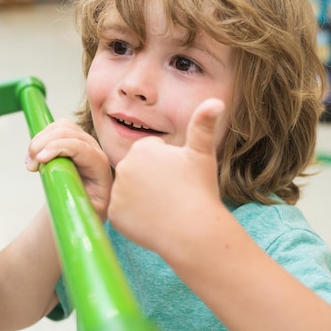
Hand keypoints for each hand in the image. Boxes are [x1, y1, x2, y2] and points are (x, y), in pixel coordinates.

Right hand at [25, 119, 112, 220]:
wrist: (77, 209)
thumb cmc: (81, 214)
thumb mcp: (83, 215)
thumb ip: (81, 206)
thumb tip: (73, 198)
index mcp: (101, 170)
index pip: (84, 149)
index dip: (61, 148)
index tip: (39, 160)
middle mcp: (95, 152)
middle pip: (70, 133)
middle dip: (46, 143)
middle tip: (30, 166)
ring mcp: (84, 143)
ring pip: (62, 127)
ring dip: (41, 139)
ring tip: (30, 162)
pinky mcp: (73, 140)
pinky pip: (56, 128)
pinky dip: (41, 137)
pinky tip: (33, 156)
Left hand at [108, 98, 225, 254]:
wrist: (192, 230)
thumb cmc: (200, 189)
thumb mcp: (202, 153)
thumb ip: (204, 123)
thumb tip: (216, 100)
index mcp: (143, 148)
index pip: (151, 154)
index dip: (168, 166)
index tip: (179, 177)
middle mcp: (124, 165)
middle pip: (138, 172)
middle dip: (152, 180)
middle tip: (173, 193)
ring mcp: (117, 191)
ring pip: (130, 191)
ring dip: (143, 197)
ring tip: (164, 206)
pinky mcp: (114, 213)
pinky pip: (123, 211)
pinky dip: (134, 216)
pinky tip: (152, 220)